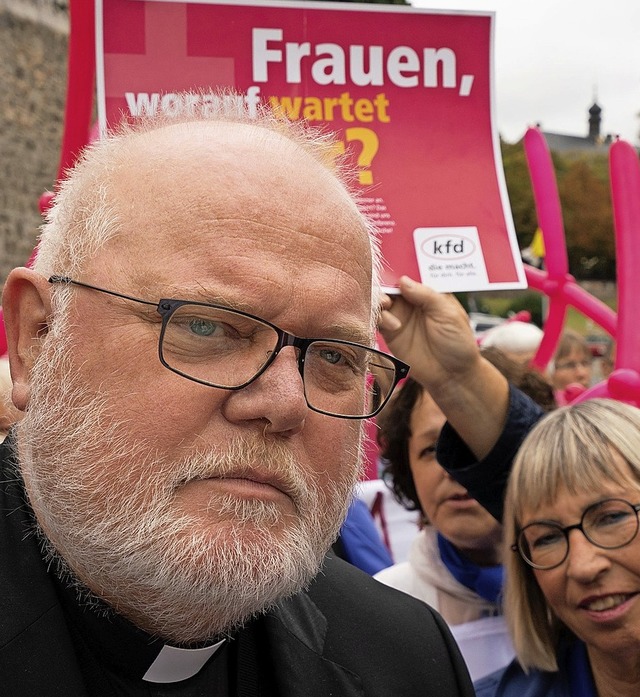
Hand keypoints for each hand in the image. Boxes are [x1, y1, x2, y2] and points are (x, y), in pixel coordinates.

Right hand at [378, 276, 508, 459]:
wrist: (451, 375)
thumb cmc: (457, 343)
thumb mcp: (448, 314)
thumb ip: (426, 295)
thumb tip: (403, 280)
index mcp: (428, 292)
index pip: (410, 275)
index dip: (399, 271)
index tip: (392, 271)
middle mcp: (411, 301)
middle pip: (390, 286)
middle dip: (384, 285)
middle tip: (386, 292)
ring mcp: (399, 315)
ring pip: (380, 301)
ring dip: (379, 300)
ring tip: (386, 306)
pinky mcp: (390, 332)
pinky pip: (377, 320)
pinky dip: (378, 317)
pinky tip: (392, 325)